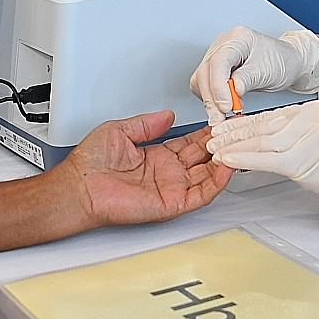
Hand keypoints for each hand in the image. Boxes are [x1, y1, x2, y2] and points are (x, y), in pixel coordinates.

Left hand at [55, 111, 233, 227]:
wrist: (79, 187)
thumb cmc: (90, 164)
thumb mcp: (120, 130)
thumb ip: (147, 123)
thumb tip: (168, 115)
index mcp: (157, 156)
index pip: (190, 144)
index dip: (207, 133)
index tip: (221, 122)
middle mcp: (167, 172)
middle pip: (204, 158)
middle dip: (221, 145)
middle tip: (238, 131)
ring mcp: (171, 188)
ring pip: (207, 175)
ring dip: (224, 161)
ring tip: (239, 145)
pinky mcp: (172, 203)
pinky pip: (200, 194)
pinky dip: (216, 182)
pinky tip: (227, 167)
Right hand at [189, 26, 318, 124]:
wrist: (288, 63)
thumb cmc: (282, 62)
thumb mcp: (268, 71)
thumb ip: (246, 79)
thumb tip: (230, 92)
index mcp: (237, 39)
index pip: (218, 61)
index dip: (218, 86)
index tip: (226, 106)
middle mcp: (223, 44)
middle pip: (205, 72)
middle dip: (212, 98)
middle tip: (221, 118)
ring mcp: (217, 56)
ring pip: (200, 80)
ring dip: (210, 100)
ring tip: (224, 116)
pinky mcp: (216, 69)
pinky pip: (204, 85)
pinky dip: (211, 99)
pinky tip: (223, 107)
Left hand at [205, 100, 318, 210]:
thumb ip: (291, 133)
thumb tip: (259, 137)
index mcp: (311, 109)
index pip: (270, 117)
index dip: (243, 123)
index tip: (223, 127)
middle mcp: (310, 118)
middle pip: (263, 127)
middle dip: (234, 134)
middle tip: (212, 138)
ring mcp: (309, 136)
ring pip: (262, 142)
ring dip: (234, 147)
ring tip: (214, 151)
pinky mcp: (305, 158)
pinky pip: (267, 158)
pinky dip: (243, 159)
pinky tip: (228, 160)